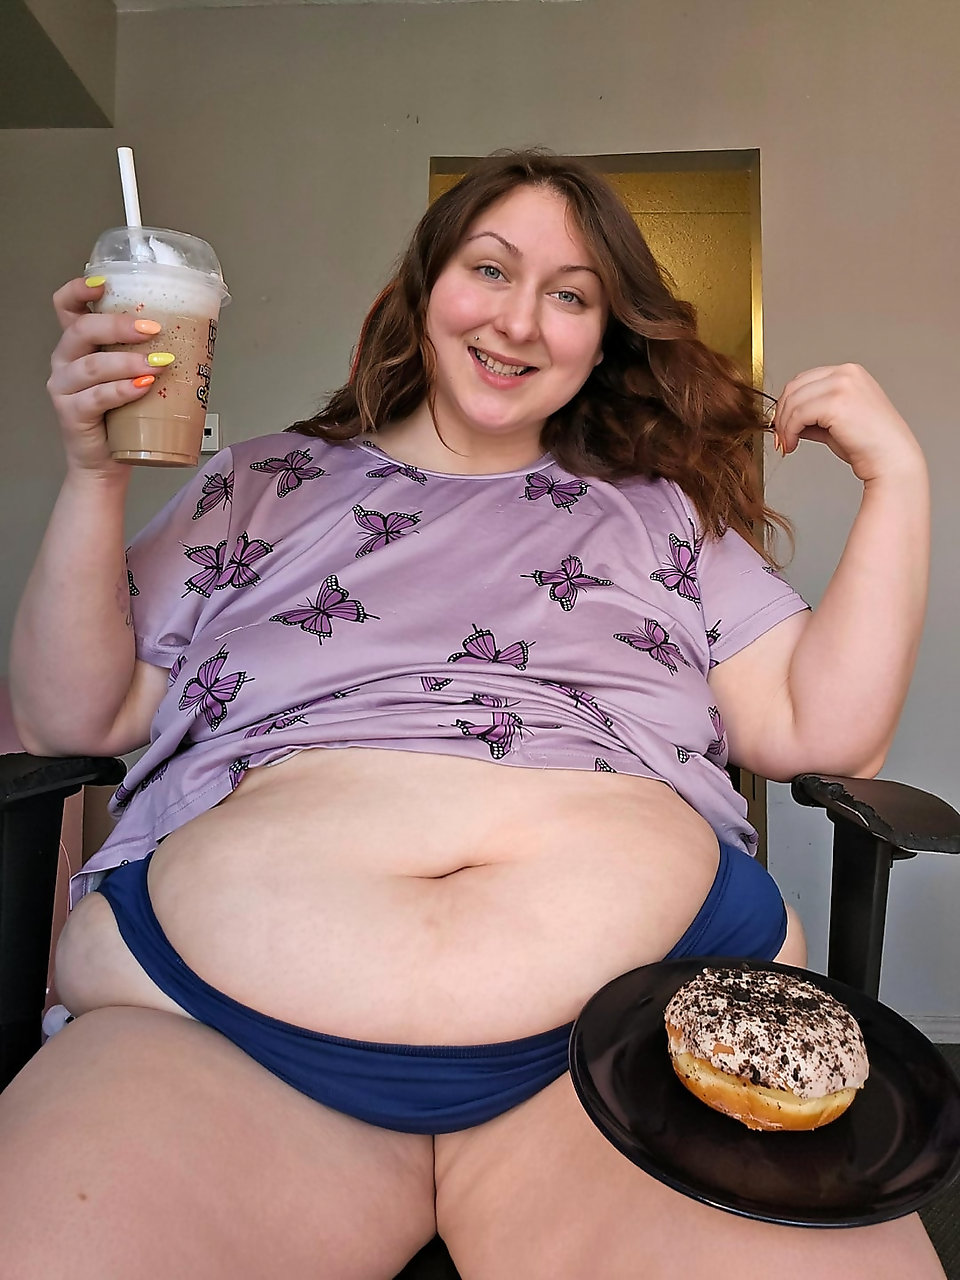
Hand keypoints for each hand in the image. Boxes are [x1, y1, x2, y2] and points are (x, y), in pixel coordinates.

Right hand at [46, 277, 163, 476]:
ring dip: (127, 361)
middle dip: (119, 325)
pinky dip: (121, 391)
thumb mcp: (134, 376)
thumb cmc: (122, 418)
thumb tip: (195, 333)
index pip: (66, 306)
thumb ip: (146, 353)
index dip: (80, 290)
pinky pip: (95, 398)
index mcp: (78, 345)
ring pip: (91, 365)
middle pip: (82, 330)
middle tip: (152, 329)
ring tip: (157, 364)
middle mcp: (66, 361)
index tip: (104, 284)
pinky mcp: (71, 414)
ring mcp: (64, 388)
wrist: (107, 463)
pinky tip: (142, 387)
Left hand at [773, 364, 925, 483]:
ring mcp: (842, 385)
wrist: (890, 460)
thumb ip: (814, 416)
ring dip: (784, 426)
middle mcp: (846, 373)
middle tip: (780, 436)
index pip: (804, 380)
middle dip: (782, 414)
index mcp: (849, 373)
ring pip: (793, 401)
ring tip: (787, 443)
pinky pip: (798, 415)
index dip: (787, 403)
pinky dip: (789, 431)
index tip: (782, 424)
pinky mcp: (836, 402)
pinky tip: (793, 444)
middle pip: (795, 387)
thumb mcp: (836, 423)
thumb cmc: (870, 446)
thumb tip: (789, 420)